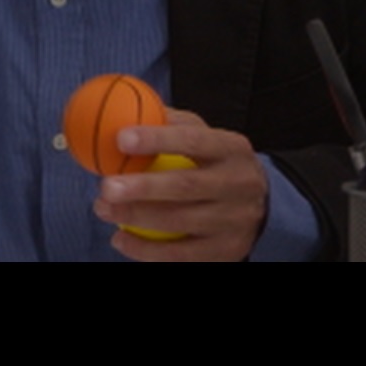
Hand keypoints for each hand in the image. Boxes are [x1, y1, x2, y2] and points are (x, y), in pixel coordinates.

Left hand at [93, 108, 268, 260]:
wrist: (263, 205)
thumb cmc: (217, 163)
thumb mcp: (207, 137)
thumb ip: (172, 123)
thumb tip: (124, 109)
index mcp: (232, 148)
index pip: (194, 140)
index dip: (157, 139)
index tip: (120, 138)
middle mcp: (239, 184)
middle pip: (187, 186)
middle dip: (143, 187)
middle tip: (105, 186)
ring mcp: (235, 221)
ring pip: (181, 222)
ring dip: (136, 218)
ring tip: (103, 209)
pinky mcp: (227, 251)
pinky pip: (182, 255)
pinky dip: (147, 250)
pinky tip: (120, 239)